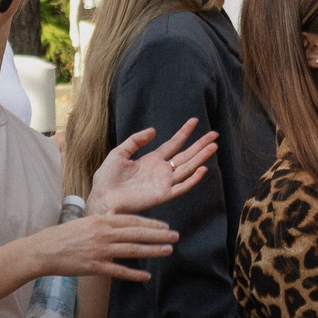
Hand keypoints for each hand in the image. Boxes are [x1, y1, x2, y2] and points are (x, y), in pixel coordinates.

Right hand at [20, 210, 176, 281]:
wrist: (42, 250)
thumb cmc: (61, 236)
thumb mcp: (83, 222)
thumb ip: (102, 222)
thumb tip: (116, 220)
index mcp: (100, 220)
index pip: (131, 220)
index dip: (150, 223)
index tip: (165, 226)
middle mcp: (102, 233)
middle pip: (136, 233)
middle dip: (158, 235)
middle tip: (175, 236)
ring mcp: (99, 250)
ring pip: (132, 250)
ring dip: (152, 250)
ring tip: (168, 251)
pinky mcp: (94, 266)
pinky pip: (118, 270)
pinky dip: (133, 274)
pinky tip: (146, 276)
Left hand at [88, 119, 218, 216]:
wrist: (102, 196)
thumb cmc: (107, 177)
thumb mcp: (120, 153)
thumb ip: (136, 141)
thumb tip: (153, 130)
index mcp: (152, 160)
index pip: (173, 144)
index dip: (184, 133)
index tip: (194, 121)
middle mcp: (161, 170)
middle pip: (185, 155)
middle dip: (200, 145)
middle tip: (214, 135)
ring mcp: (163, 183)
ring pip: (187, 168)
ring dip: (201, 158)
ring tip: (213, 146)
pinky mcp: (163, 195)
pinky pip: (181, 187)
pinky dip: (192, 179)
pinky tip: (202, 168)